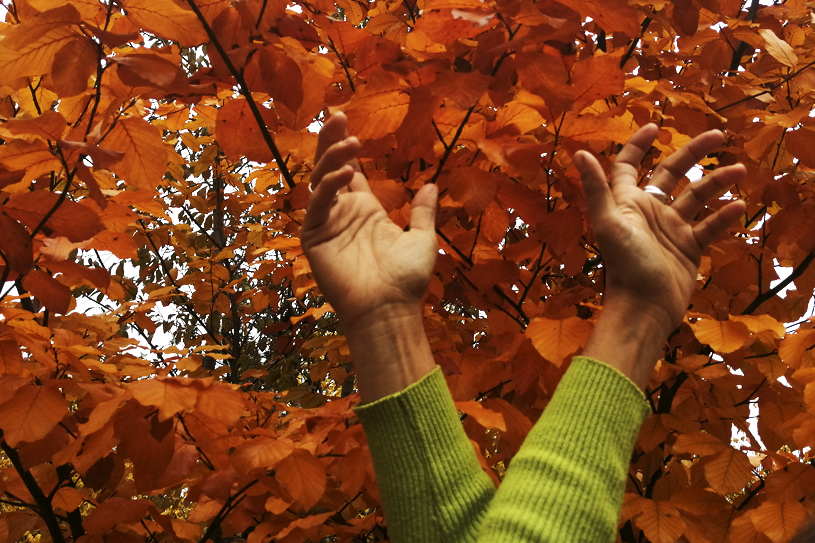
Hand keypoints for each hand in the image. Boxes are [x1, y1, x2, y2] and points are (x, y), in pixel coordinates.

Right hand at [301, 113, 438, 329]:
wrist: (391, 310)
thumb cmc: (407, 281)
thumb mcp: (422, 239)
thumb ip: (423, 212)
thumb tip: (430, 184)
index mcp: (365, 212)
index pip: (350, 171)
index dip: (346, 146)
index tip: (346, 120)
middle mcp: (342, 214)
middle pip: (330, 168)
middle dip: (330, 141)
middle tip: (336, 114)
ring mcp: (326, 224)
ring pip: (320, 181)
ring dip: (331, 158)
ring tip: (350, 141)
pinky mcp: (314, 238)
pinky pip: (318, 205)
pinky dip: (328, 186)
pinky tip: (346, 173)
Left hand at [574, 124, 745, 335]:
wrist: (645, 308)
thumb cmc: (625, 265)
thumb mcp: (609, 223)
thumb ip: (596, 188)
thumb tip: (578, 154)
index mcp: (628, 203)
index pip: (630, 166)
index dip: (638, 145)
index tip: (656, 126)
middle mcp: (650, 212)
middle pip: (672, 173)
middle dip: (693, 153)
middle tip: (720, 136)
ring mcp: (671, 230)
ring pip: (697, 197)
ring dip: (717, 182)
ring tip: (740, 171)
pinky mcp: (689, 249)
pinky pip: (709, 227)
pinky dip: (723, 217)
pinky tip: (738, 207)